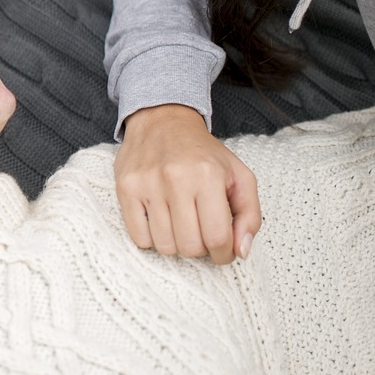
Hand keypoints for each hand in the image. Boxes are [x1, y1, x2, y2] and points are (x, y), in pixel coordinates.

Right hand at [116, 104, 260, 264]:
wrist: (162, 121)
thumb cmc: (204, 154)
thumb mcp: (239, 176)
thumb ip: (249, 215)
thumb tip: (241, 251)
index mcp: (209, 176)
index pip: (218, 237)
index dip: (224, 254)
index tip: (223, 250)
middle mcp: (176, 179)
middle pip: (190, 246)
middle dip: (201, 250)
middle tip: (202, 235)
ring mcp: (147, 184)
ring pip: (164, 245)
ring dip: (176, 245)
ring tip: (181, 227)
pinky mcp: (125, 189)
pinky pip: (139, 237)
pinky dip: (152, 239)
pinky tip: (161, 223)